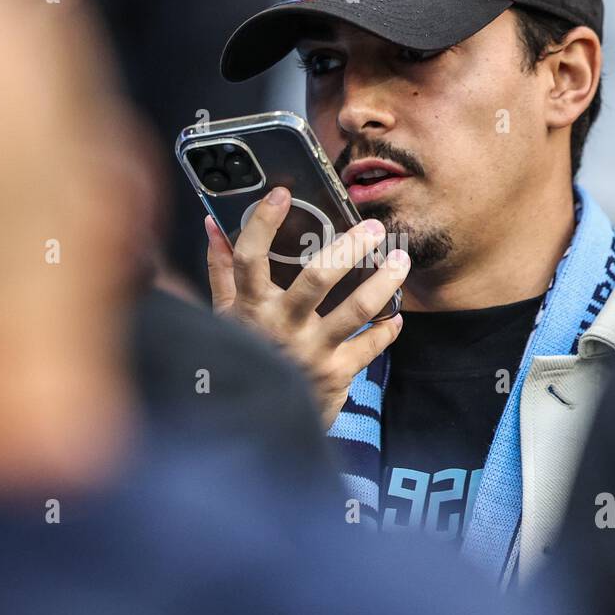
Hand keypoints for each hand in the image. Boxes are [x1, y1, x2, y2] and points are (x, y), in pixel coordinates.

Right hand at [205, 186, 408, 427]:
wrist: (259, 420)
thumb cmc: (245, 354)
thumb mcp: (226, 314)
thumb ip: (223, 269)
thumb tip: (214, 224)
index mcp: (251, 307)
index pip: (250, 258)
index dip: (262, 224)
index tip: (281, 194)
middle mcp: (282, 326)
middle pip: (317, 278)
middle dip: (349, 248)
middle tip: (373, 227)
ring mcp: (311, 351)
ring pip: (356, 311)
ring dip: (384, 282)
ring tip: (400, 259)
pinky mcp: (336, 373)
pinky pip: (370, 346)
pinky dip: (388, 328)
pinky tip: (397, 313)